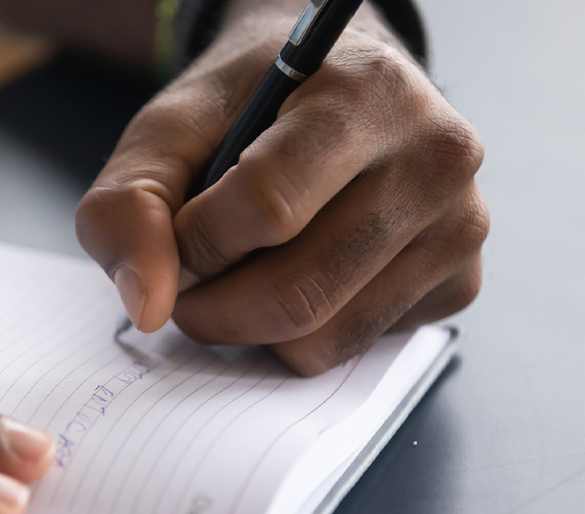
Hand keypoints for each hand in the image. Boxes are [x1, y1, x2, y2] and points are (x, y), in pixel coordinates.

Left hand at [76, 0, 488, 374]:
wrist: (328, 86)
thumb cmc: (247, 105)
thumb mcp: (168, 129)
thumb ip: (130, 204)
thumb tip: (148, 307)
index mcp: (367, 95)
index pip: (265, 210)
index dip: (195, 242)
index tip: (176, 232)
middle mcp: (435, 158)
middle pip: (296, 295)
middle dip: (213, 306)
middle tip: (191, 279)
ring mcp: (460, 225)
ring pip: (325, 339)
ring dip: (251, 329)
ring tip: (237, 274)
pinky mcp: (460, 281)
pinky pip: (356, 348)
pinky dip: (302, 333)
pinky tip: (297, 274)